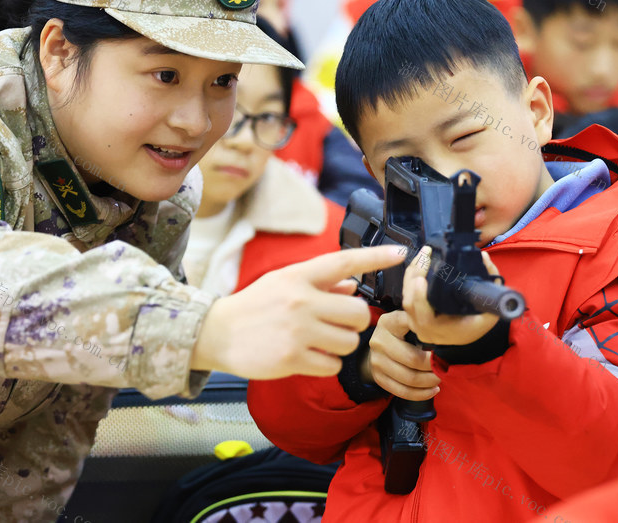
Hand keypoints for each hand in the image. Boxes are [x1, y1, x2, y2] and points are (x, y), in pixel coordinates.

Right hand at [191, 245, 405, 378]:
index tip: (400, 253)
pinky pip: (333, 365)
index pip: (344, 261)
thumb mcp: (283, 284)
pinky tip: (309, 357)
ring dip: (340, 345)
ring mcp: (297, 330)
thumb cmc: (255, 307)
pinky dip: (327, 364)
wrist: (216, 334)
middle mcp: (300, 300)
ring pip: (349, 342)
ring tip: (318, 342)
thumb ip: (320, 284)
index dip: (375, 257)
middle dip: (354, 322)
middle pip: (357, 312)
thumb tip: (354, 284)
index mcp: (298, 276)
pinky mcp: (292, 358)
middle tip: (336, 325)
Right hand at [362, 310, 440, 399]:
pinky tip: (433, 389)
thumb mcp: (408, 319)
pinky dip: (421, 394)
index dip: (431, 340)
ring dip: (430, 381)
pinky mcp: (378, 377)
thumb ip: (421, 322)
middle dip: (434, 366)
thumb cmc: (401, 331)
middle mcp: (379, 341)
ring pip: (409, 378)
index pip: (412, 330)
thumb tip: (444, 330)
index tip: (444, 348)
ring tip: (440, 377)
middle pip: (412, 359)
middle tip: (445, 367)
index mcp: (389, 322)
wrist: (379, 344)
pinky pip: (402, 391)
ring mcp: (376, 361)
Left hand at [402, 247, 499, 345]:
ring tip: (425, 253)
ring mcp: (415, 322)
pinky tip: (419, 261)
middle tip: (426, 255)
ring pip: (406, 296)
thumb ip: (492, 287)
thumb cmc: (478, 322)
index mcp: (442, 331)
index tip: (421, 279)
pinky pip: (406, 293)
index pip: (425, 318)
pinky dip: (411, 276)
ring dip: (412, 272)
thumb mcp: (491, 311)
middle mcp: (425, 329)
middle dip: (415, 275)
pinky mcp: (412, 313)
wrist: (467, 332)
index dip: (420, 299)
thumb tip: (483, 258)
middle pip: (410, 303)